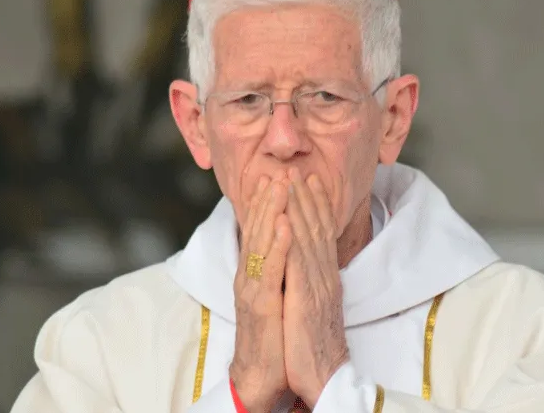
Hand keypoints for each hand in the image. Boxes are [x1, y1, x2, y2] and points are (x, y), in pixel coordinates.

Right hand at [230, 175, 292, 412]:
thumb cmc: (274, 334)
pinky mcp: (259, 305)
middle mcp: (251, 275)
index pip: (262, 229)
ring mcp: (252, 288)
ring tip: (279, 186)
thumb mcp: (278, 293)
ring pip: (260, 243)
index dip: (270, 203)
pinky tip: (283, 225)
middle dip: (269, 198)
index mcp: (257, 271)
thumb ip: (281, 268)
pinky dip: (277, 245)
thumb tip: (292, 245)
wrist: (264, 373)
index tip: (281, 176)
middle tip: (278, 170)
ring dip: (270, 212)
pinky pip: (269, 270)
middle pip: (259, 229)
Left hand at [282, 167, 349, 407]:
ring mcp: (316, 285)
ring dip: (297, 206)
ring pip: (306, 238)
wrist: (324, 376)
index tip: (308, 181)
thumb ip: (313, 282)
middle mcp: (324, 275)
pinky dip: (291, 238)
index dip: (314, 205)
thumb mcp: (316, 306)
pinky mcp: (304, 299)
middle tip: (296, 169)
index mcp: (325, 277)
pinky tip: (284, 218)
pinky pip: (296, 263)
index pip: (321, 234)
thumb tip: (309, 267)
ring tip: (289, 180)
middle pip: (315, 228)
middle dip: (305, 197)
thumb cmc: (316, 345)